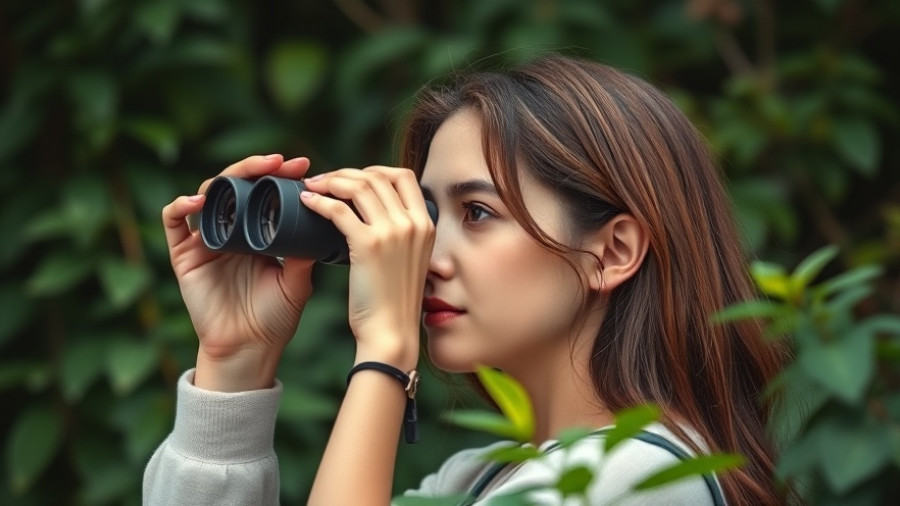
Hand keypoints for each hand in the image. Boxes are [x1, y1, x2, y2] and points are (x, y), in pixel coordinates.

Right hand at [162, 154, 314, 390]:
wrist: (250, 349)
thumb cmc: (274, 317)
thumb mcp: (297, 281)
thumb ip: (304, 253)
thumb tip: (321, 221)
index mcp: (257, 232)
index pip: (264, 192)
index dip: (280, 176)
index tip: (304, 167)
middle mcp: (230, 230)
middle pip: (236, 185)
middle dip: (258, 168)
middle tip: (283, 162)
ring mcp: (205, 240)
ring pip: (207, 193)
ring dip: (227, 177)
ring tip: (251, 172)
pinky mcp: (183, 254)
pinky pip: (172, 221)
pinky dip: (181, 205)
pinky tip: (199, 201)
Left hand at [300, 167, 434, 370]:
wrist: (392, 333)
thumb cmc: (395, 302)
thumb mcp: (411, 261)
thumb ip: (402, 235)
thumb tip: (377, 216)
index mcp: (425, 224)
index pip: (402, 176)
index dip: (375, 170)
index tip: (354, 179)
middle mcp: (412, 223)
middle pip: (377, 176)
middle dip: (346, 173)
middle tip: (325, 181)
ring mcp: (393, 232)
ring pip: (358, 186)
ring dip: (330, 181)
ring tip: (313, 188)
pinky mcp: (368, 245)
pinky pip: (339, 210)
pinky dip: (319, 202)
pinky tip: (307, 203)